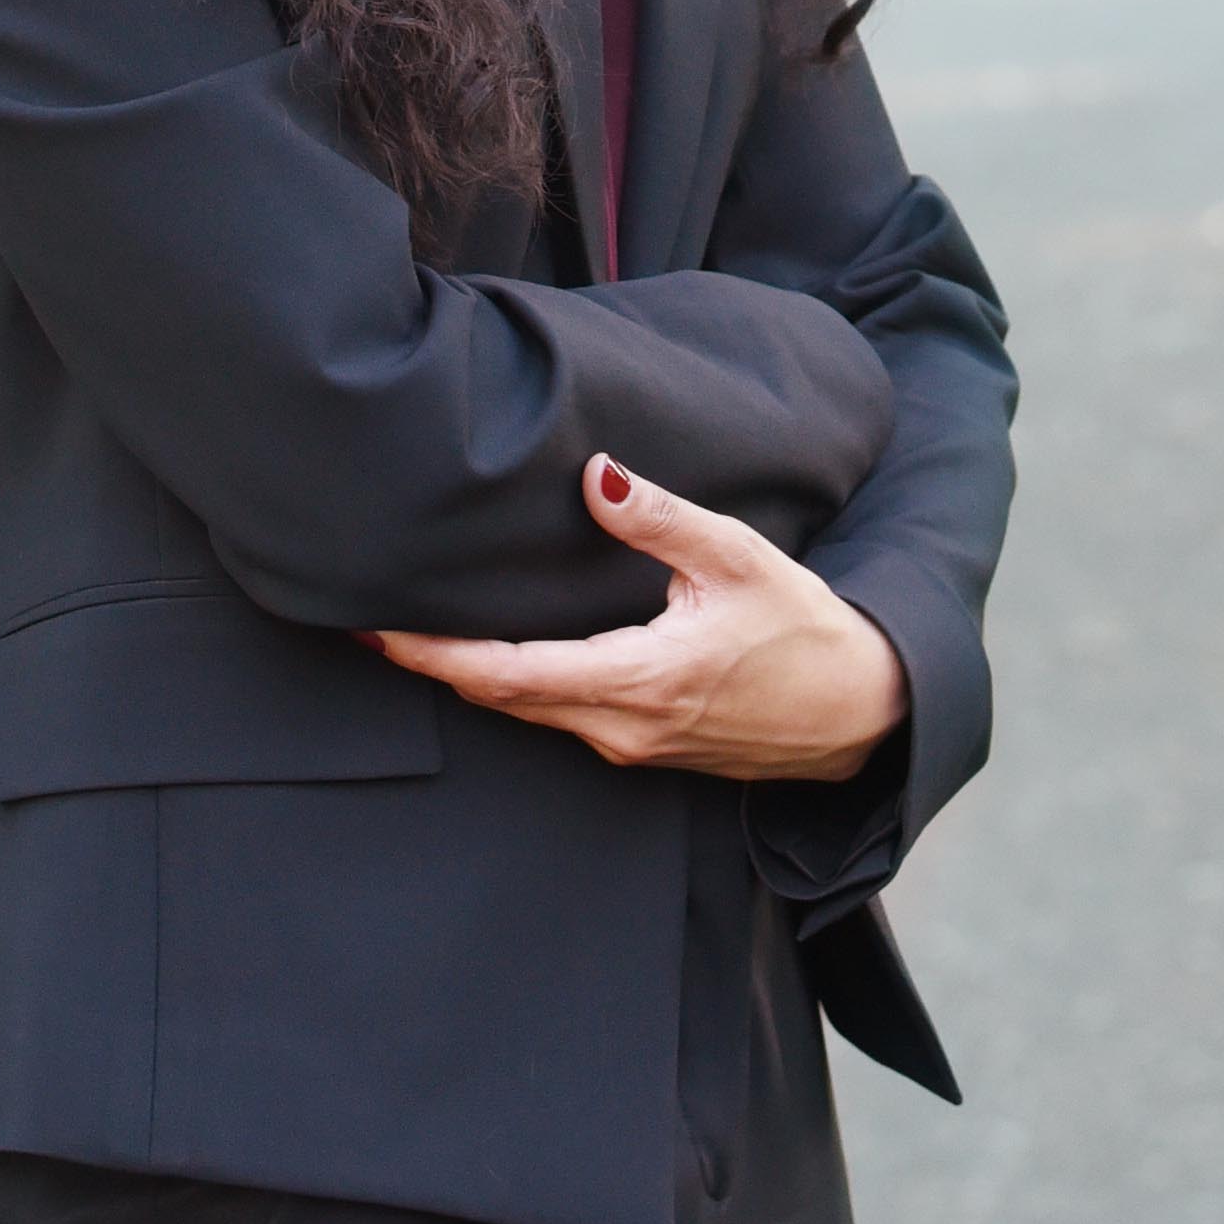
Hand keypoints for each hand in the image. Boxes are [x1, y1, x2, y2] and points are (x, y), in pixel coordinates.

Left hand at [367, 455, 908, 783]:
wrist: (862, 715)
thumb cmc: (804, 632)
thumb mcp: (738, 559)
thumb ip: (661, 518)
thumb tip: (595, 474)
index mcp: (637, 680)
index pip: (504, 672)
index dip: (430, 653)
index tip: (373, 628)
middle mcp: (621, 726)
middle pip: (497, 698)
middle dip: (429, 663)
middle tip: (361, 623)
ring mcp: (631, 746)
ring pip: (526, 711)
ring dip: (467, 675)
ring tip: (408, 635)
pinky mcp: (644, 749)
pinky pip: (559, 718)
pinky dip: (513, 686)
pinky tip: (490, 654)